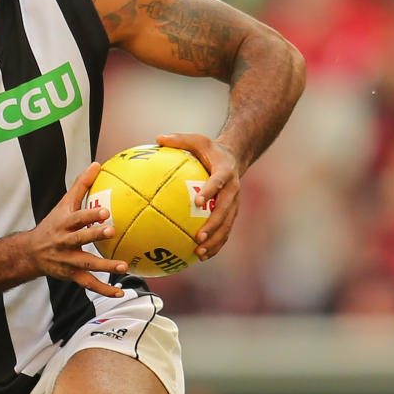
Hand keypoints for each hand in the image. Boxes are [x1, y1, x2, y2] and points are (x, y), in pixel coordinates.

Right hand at [23, 162, 128, 297]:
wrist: (32, 252)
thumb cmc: (53, 224)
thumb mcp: (64, 204)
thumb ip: (81, 185)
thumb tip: (98, 164)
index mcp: (63, 224)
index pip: (76, 218)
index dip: (89, 215)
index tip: (105, 211)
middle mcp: (64, 242)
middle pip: (79, 239)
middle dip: (94, 235)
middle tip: (111, 231)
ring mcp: (68, 260)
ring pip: (86, 263)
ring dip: (105, 266)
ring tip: (122, 267)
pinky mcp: (71, 275)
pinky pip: (89, 284)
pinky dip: (104, 290)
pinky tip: (120, 292)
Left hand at [156, 133, 240, 260]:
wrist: (235, 157)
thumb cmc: (210, 149)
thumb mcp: (197, 139)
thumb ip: (179, 139)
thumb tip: (158, 138)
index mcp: (225, 172)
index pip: (218, 182)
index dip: (210, 191)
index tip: (197, 201)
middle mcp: (232, 190)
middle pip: (225, 211)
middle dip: (213, 226)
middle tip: (198, 238)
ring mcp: (233, 204)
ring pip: (227, 226)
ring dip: (215, 241)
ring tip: (199, 253)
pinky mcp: (231, 213)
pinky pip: (224, 231)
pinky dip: (215, 244)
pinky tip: (200, 256)